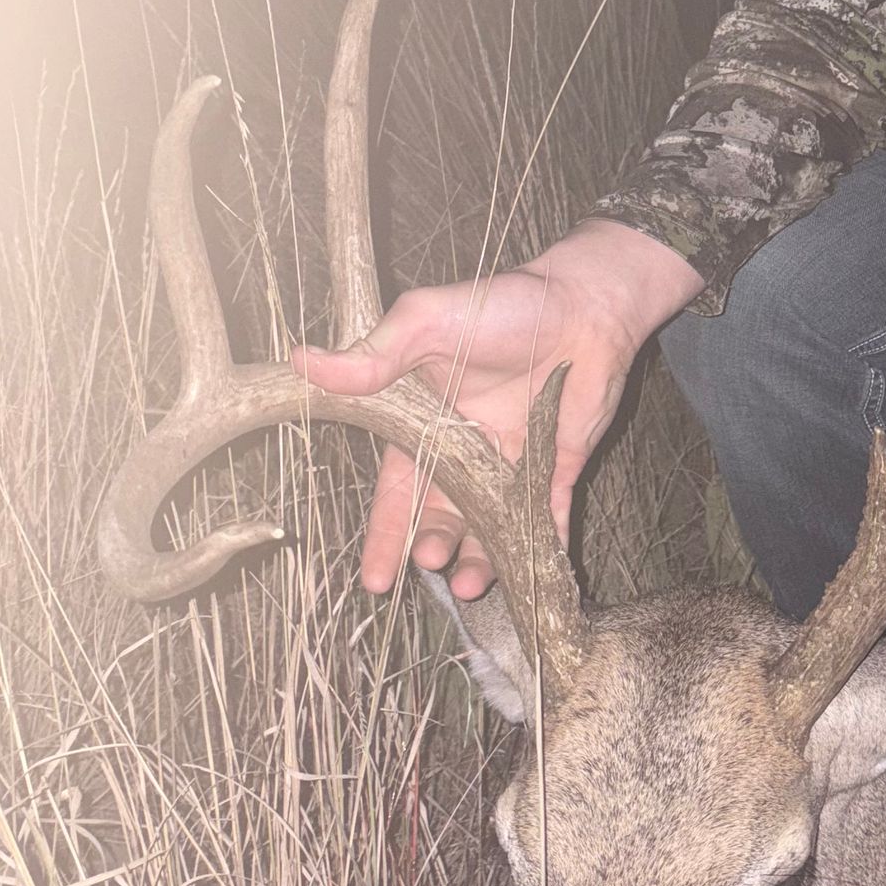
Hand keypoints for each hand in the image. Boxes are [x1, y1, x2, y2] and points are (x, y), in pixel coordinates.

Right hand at [291, 221, 702, 596]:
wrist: (583, 303)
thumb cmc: (502, 305)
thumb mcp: (428, 321)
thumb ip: (376, 354)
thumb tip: (302, 362)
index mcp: (426, 426)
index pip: (397, 493)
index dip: (384, 535)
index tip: (374, 580)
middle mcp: (466, 453)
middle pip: (442, 518)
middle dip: (432, 547)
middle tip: (431, 563)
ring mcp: (513, 464)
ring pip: (491, 528)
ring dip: (481, 559)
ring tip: (472, 582)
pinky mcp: (558, 467)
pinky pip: (549, 518)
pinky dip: (543, 546)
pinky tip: (535, 569)